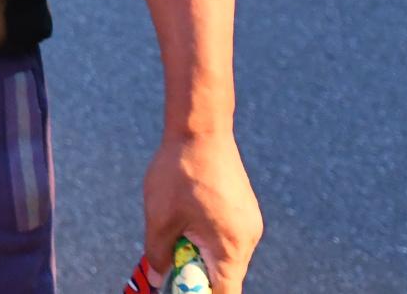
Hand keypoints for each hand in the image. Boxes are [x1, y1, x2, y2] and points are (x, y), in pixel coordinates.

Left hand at [144, 131, 261, 293]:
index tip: (180, 287)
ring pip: (224, 254)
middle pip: (224, 274)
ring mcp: (248, 221)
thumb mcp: (160, 217)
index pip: (223, 291)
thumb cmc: (179, 171)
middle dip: (195, 271)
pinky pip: (226, 234)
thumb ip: (158, 254)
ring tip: (176, 226)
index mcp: (232, 246)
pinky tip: (187, 213)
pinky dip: (206, 235)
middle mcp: (248, 237)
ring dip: (198, 251)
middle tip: (169, 257)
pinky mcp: (243, 207)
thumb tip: (157, 278)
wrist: (200, 127)